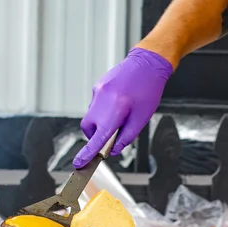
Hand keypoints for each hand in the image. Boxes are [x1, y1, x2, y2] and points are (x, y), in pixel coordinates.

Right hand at [73, 48, 172, 167]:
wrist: (148, 63)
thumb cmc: (148, 90)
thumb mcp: (142, 117)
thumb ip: (127, 136)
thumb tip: (114, 149)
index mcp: (115, 111)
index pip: (98, 138)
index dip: (88, 153)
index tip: (78, 164)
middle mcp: (102, 101)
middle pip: (88, 128)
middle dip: (96, 135)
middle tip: (112, 134)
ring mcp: (97, 92)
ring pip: (91, 115)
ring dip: (101, 121)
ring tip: (122, 113)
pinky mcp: (98, 86)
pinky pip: (96, 104)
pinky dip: (104, 109)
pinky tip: (120, 102)